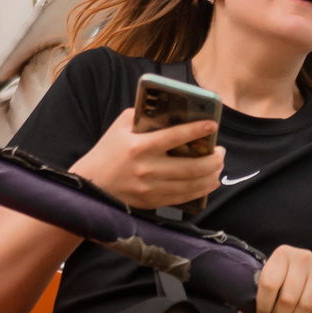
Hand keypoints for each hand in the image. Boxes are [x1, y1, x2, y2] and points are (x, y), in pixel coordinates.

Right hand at [70, 107, 224, 209]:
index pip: (174, 137)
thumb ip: (143, 116)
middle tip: (221, 151)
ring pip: (191, 184)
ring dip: (211, 175)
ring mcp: (150, 188)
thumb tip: (171, 110)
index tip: (213, 125)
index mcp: (139, 146)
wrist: (90, 185)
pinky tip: (209, 182)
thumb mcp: (120, 127)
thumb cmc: (107, 151)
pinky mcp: (152, 202)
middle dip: (213, 159)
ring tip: (219, 165)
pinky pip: (183, 198)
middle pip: (190, 166)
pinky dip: (201, 190)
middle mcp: (147, 169)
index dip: (197, 130)